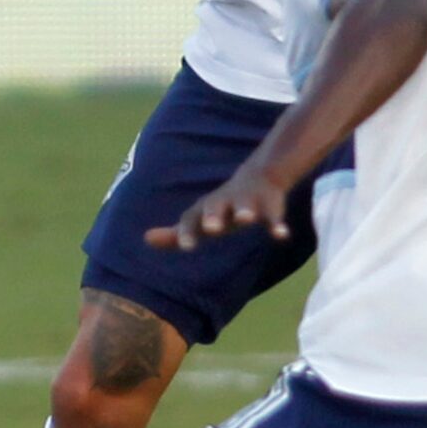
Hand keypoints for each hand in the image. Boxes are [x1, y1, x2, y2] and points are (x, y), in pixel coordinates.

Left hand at [147, 164, 291, 250]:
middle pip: (215, 208)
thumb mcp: (198, 220)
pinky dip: (277, 224)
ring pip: (245, 206)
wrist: (257, 180)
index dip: (186, 232)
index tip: (186, 247)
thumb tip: (146, 238)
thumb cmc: (221, 209)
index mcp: (204, 210)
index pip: (190, 220)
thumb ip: (173, 233)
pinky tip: (280, 236)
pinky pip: (274, 215)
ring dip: (244, 211)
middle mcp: (223, 203)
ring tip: (246, 219)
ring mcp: (247, 202)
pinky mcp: (269, 205)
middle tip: (211, 228)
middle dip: (213, 216)